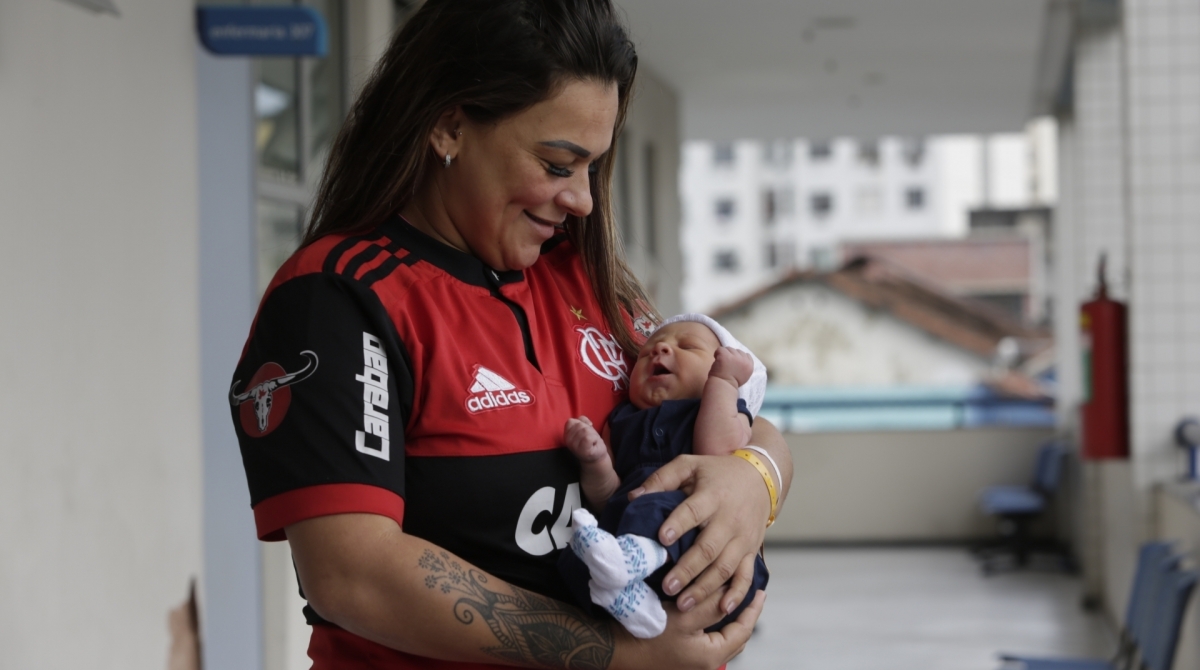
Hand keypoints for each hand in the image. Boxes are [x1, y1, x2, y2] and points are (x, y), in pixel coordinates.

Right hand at [564, 416, 606, 463]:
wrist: (596, 456)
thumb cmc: (590, 441)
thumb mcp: (585, 428)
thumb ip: (582, 420)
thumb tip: (587, 423)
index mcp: (566, 434)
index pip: (570, 421)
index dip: (580, 423)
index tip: (584, 430)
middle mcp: (568, 441)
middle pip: (579, 425)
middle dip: (588, 429)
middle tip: (589, 437)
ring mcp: (574, 447)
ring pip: (585, 431)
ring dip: (592, 434)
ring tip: (592, 441)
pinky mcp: (582, 450)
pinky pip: (589, 437)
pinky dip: (595, 439)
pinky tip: (593, 444)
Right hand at [612, 586, 765, 669]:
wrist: (615, 650)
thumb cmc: (648, 634)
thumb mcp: (683, 615)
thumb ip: (711, 604)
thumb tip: (732, 592)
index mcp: (712, 656)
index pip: (743, 631)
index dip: (753, 610)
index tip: (761, 592)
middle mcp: (706, 664)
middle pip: (735, 638)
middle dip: (743, 616)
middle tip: (748, 595)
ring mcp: (693, 663)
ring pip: (720, 639)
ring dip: (727, 620)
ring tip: (730, 600)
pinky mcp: (681, 658)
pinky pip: (706, 640)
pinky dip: (712, 625)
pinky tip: (707, 611)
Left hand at [632, 453, 769, 614]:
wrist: (760, 479)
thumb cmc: (717, 473)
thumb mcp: (690, 465)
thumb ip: (661, 479)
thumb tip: (633, 497)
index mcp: (712, 496)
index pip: (693, 511)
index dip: (678, 524)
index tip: (661, 539)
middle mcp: (730, 519)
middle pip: (709, 548)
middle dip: (687, 570)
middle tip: (667, 587)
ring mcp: (743, 538)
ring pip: (725, 567)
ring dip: (704, 588)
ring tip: (683, 603)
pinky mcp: (752, 551)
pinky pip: (746, 576)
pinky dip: (737, 594)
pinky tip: (722, 609)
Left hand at [709, 347, 753, 386]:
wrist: (723, 387)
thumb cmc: (731, 383)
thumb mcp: (743, 375)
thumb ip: (744, 366)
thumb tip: (739, 358)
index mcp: (749, 365)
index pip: (746, 355)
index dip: (738, 358)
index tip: (733, 365)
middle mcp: (744, 360)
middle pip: (737, 351)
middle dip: (731, 356)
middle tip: (726, 365)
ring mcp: (735, 357)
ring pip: (728, 349)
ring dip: (724, 355)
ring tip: (722, 364)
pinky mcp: (725, 356)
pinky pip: (720, 349)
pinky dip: (717, 354)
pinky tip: (717, 361)